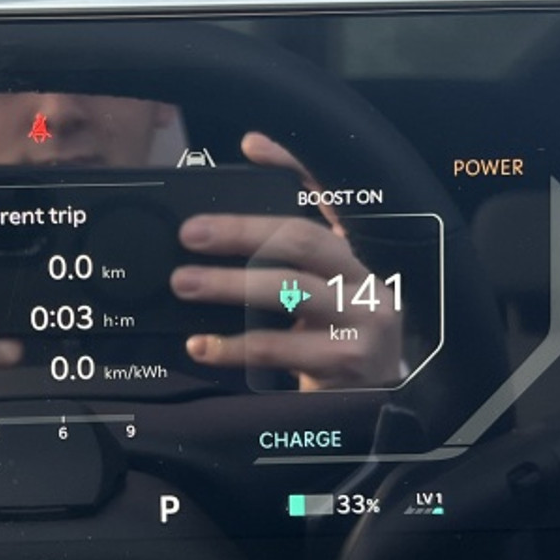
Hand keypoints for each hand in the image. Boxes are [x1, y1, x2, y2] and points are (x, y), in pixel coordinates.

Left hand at [169, 131, 404, 390]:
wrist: (374, 411)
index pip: (329, 198)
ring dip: (230, 285)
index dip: (293, 167)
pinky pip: (278, 348)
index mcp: (357, 258)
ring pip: (291, 290)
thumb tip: (248, 163)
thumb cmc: (334, 342)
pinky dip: (233, 346)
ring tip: (185, 283)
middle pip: (303, 241)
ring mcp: (361, 324)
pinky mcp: (344, 365)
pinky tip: (201, 345)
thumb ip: (284, 249)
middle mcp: (367, 283)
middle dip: (242, 233)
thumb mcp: (318, 295)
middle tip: (191, 235)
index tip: (250, 147)